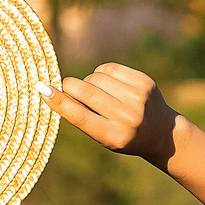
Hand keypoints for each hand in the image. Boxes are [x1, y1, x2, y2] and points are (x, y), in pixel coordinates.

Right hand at [41, 64, 180, 167]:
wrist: (161, 132)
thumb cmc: (123, 135)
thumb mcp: (102, 136)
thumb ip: (81, 117)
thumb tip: (52, 92)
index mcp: (114, 136)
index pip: (80, 116)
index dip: (59, 102)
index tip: (43, 90)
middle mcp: (128, 117)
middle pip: (85, 91)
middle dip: (70, 87)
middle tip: (67, 89)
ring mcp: (138, 97)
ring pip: (95, 76)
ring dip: (89, 82)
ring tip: (98, 93)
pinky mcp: (144, 81)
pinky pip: (109, 68)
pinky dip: (102, 74)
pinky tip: (108, 84)